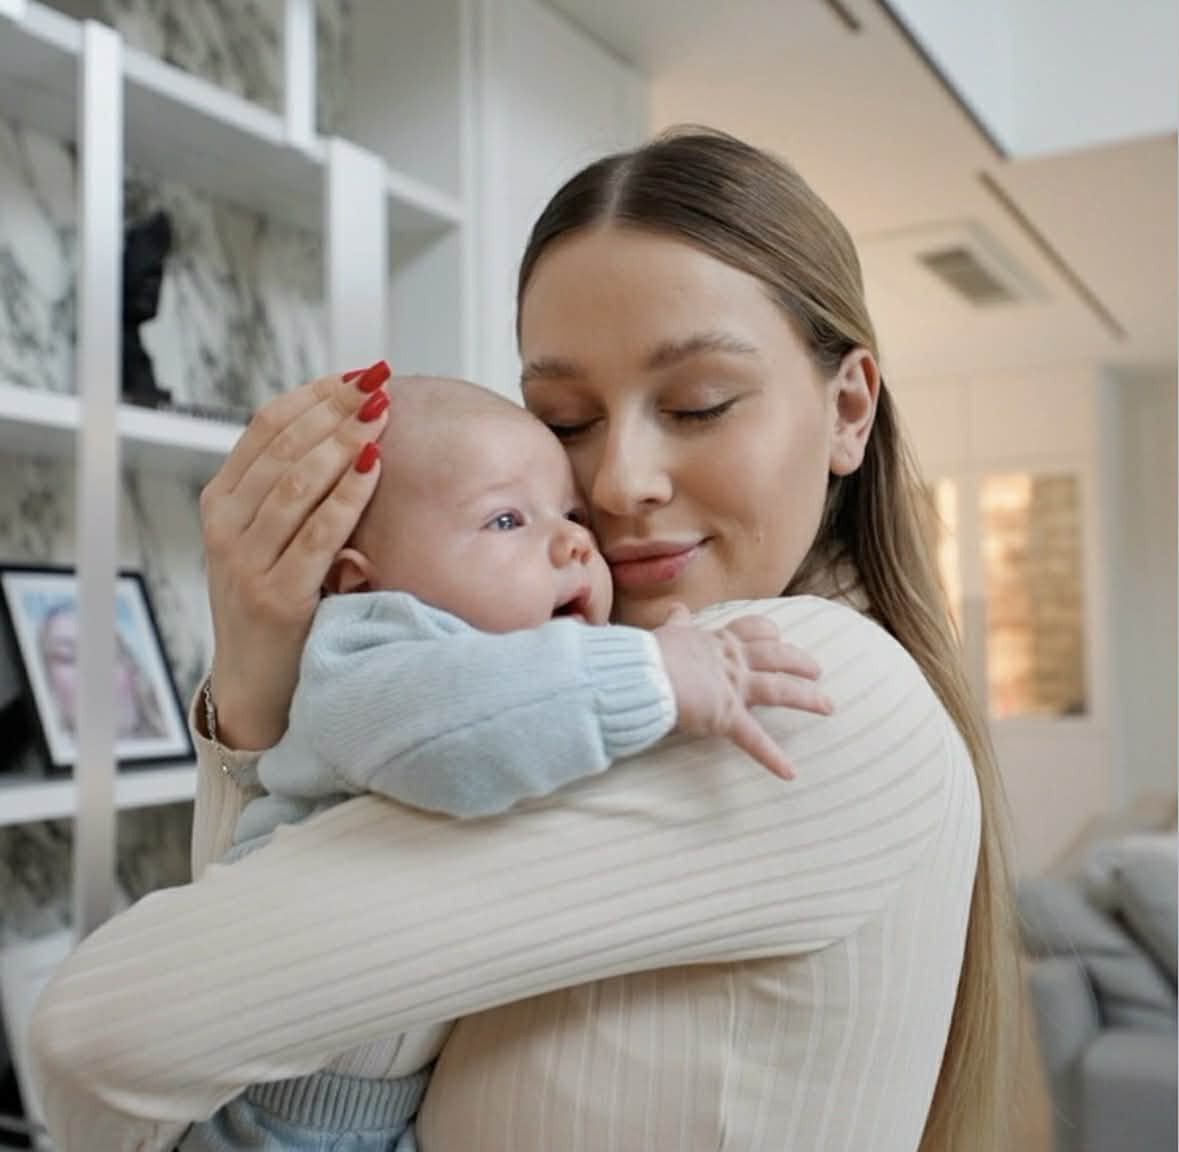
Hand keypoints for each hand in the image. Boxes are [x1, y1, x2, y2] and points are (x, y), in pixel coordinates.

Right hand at [200, 363, 391, 748]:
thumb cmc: (276, 600)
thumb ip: (292, 489)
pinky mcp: (275, 596)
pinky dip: (347, 497)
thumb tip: (348, 427)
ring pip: (295, 484)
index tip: (358, 375)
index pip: (265, 427)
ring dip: (342, 443)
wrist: (256, 681)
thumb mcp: (269, 537)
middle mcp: (225, 525)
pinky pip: (316, 534)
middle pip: (282, 447)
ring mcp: (245, 561)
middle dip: (335, 410)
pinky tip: (374, 469)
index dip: (313, 395)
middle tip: (378, 384)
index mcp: (222, 501)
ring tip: (380, 415)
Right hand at [654, 604, 832, 779]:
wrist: (639, 674)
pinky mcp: (725, 715)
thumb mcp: (666, 633)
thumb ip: (677, 624)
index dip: (769, 633)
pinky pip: (753, 740)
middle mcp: (731, 660)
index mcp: (716, 642)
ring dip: (808, 697)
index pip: (751, 630)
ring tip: (829, 706)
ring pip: (779, 689)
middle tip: (818, 669)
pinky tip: (790, 773)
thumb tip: (677, 608)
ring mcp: (732, 687)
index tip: (779, 636)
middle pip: (775, 655)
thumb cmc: (645, 656)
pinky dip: (772, 758)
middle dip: (799, 661)